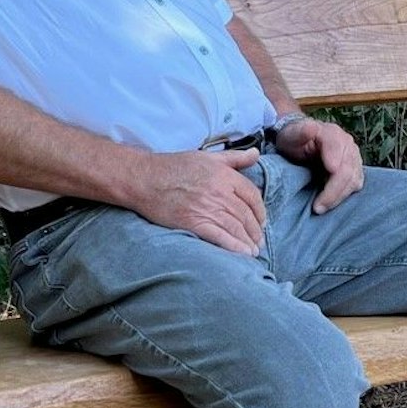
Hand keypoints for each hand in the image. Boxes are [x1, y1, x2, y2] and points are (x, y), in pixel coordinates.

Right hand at [130, 148, 267, 254]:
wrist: (145, 179)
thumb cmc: (174, 166)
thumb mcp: (208, 156)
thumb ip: (235, 158)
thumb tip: (256, 154)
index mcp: (224, 175)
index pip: (252, 196)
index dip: (260, 211)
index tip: (261, 221)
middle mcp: (219, 192)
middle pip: (246, 215)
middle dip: (255, 230)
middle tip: (259, 240)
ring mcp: (207, 208)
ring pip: (236, 227)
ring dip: (248, 241)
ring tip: (253, 250)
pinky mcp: (194, 223)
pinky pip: (220, 237)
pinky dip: (234, 247)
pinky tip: (242, 253)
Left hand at [271, 117, 363, 214]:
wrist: (301, 142)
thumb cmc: (294, 140)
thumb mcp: (291, 134)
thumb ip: (301, 131)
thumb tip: (312, 127)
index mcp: (331, 132)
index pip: (338, 147)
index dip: (334, 160)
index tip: (329, 173)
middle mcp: (347, 144)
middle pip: (348, 169)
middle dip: (333, 190)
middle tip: (317, 207)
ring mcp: (354, 158)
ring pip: (354, 180)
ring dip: (338, 196)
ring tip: (321, 207)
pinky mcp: (355, 170)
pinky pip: (355, 185)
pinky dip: (344, 196)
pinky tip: (330, 203)